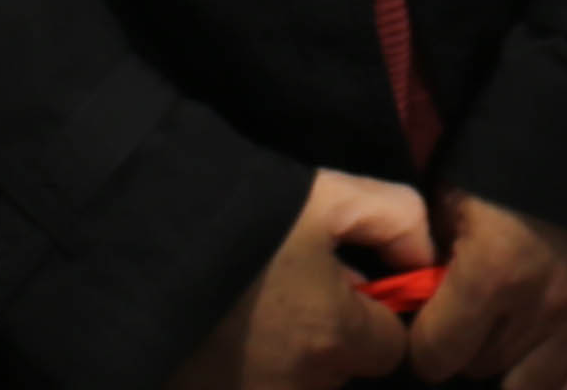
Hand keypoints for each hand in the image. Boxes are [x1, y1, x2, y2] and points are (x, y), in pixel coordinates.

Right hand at [171, 167, 423, 389]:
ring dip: (288, 362)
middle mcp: (298, 388)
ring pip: (298, 387)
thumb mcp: (332, 196)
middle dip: (329, 342)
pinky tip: (227, 340)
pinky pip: (253, 386)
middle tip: (290, 296)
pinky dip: (248, 373)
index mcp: (334, 339)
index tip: (345, 289)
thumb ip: (399, 219)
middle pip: (340, 374)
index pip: (390, 347)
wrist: (142, 239)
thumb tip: (424, 261)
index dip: (373, 315)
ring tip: (253, 317)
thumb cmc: (246, 216)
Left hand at [406, 189, 566, 389]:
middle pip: (479, 368)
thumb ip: (438, 257)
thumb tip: (424, 303)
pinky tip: (548, 365)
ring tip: (517, 327)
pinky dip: (564, 385)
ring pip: (528, 387)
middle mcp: (541, 308)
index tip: (432, 324)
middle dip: (471, 345)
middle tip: (479, 313)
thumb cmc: (519, 155)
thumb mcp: (458, 194)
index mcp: (492, 272)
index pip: (435, 356)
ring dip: (514, 362)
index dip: (426, 341)